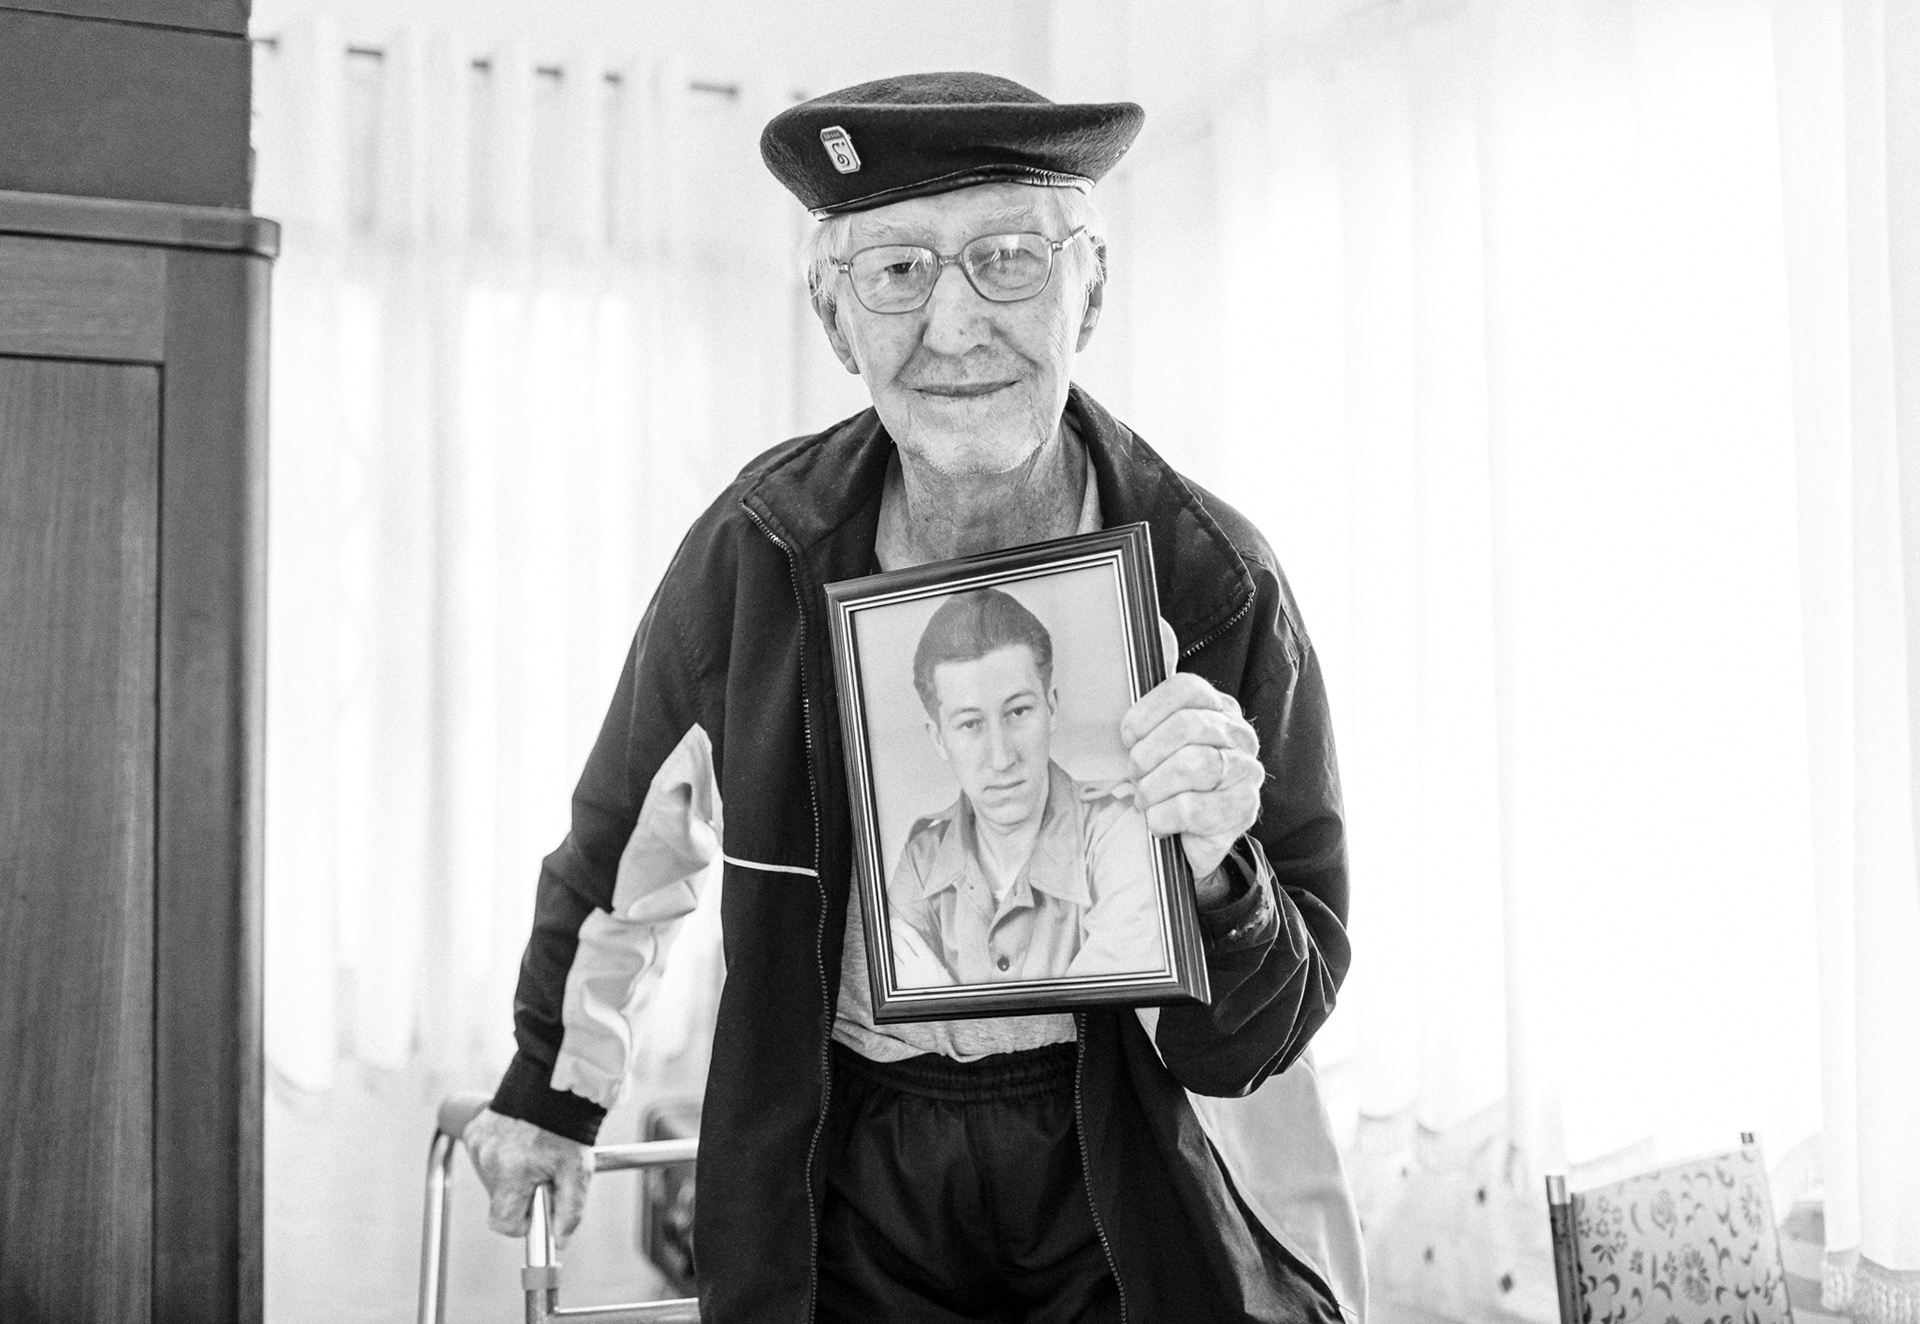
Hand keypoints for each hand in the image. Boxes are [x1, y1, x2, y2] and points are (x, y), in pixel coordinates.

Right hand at [464, 1108, 594, 1245]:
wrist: (556, 1085)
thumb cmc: (568, 1128)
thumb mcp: (578, 1171)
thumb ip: (571, 1210)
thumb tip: (559, 1239)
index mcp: (510, 1174)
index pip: (503, 1222)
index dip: (523, 1222)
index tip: (539, 1206)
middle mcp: (488, 1159)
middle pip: (499, 1199)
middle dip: (520, 1193)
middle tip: (543, 1171)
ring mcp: (478, 1143)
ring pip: (492, 1177)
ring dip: (511, 1173)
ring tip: (534, 1151)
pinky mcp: (474, 1130)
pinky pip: (485, 1155)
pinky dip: (501, 1154)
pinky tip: (520, 1139)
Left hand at [1119, 657, 1262, 888]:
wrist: (1181, 837)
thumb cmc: (1162, 778)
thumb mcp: (1152, 730)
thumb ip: (1154, 682)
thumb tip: (1157, 625)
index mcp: (1216, 706)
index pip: (1186, 689)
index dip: (1147, 713)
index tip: (1127, 737)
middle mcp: (1238, 734)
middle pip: (1189, 727)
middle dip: (1148, 756)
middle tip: (1135, 774)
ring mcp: (1246, 772)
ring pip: (1194, 766)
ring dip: (1154, 788)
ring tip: (1145, 799)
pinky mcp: (1244, 810)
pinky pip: (1197, 808)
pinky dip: (1166, 817)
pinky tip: (1159, 821)